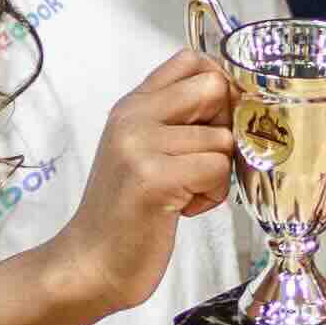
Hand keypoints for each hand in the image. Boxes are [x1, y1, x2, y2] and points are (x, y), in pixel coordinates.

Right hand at [73, 49, 239, 309]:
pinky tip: (182, 208)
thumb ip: (176, 119)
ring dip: (217, 173)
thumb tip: (235, 97)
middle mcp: (133, 117)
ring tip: (184, 194)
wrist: (90, 264)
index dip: (218, 86)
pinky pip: (218, 170)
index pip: (190, 60)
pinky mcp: (154, 178)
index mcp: (132, 106)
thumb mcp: (142, 151)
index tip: (214, 121)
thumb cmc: (126, 213)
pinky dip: (212, 195)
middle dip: (225, 126)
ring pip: (222, 138)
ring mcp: (140, 145)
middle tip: (202, 160)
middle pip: (213, 86)